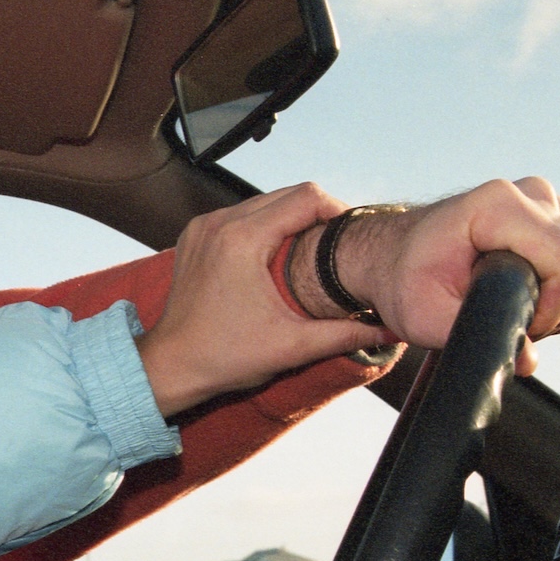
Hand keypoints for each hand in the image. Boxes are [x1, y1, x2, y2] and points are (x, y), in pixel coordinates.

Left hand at [136, 184, 396, 415]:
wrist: (170, 366)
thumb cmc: (224, 357)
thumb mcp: (292, 346)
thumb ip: (344, 333)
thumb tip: (388, 327)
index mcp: (242, 239)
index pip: (307, 198)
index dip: (339, 211)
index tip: (353, 235)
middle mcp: (219, 222)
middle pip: (287, 194)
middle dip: (319, 213)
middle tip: (339, 243)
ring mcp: (203, 226)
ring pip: (264, 200)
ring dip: (291, 217)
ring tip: (313, 247)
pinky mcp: (195, 235)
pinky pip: (240, 213)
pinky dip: (264, 224)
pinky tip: (279, 251)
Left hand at [319, 177, 559, 374]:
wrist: (392, 256)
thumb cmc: (404, 282)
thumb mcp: (424, 318)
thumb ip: (477, 339)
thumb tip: (528, 360)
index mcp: (499, 206)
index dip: (552, 309)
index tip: (517, 327)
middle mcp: (529, 194)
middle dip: (546, 307)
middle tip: (495, 314)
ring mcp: (543, 200)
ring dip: (545, 297)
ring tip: (494, 297)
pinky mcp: (550, 214)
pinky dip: (546, 283)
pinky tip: (508, 284)